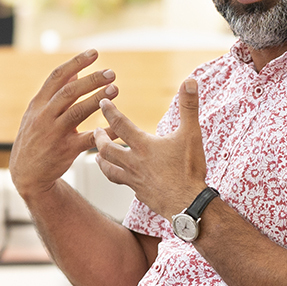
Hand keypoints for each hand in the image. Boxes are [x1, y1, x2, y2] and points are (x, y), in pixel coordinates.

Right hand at [10, 49, 118, 199]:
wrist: (27, 173)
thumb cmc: (36, 137)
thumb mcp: (39, 112)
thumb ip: (57, 92)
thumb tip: (76, 69)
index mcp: (38, 103)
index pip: (57, 76)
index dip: (76, 62)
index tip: (95, 53)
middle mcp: (44, 116)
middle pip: (69, 92)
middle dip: (91, 80)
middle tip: (111, 73)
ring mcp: (54, 133)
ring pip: (77, 112)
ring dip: (97, 100)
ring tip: (115, 90)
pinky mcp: (65, 150)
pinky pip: (88, 139)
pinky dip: (104, 133)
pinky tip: (118, 127)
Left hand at [94, 77, 206, 218]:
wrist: (188, 205)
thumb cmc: (190, 170)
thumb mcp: (191, 134)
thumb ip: (189, 106)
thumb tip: (190, 81)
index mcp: (143, 145)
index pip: (119, 124)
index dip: (109, 111)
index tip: (102, 102)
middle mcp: (134, 162)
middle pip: (105, 149)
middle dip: (98, 138)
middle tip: (95, 131)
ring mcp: (134, 180)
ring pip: (109, 170)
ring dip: (101, 160)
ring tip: (98, 156)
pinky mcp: (139, 193)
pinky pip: (123, 183)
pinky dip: (118, 177)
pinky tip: (123, 177)